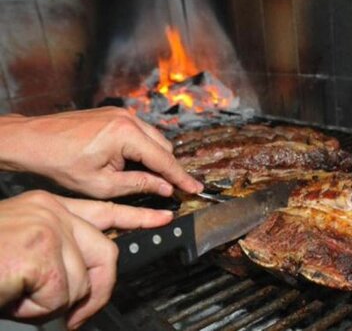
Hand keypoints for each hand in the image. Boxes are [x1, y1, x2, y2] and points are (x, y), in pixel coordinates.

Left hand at [0, 107, 201, 197]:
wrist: (31, 140)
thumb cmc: (60, 163)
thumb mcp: (102, 184)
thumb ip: (139, 184)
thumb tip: (165, 188)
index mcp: (126, 134)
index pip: (164, 160)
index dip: (181, 177)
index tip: (195, 188)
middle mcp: (128, 119)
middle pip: (164, 147)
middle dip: (168, 168)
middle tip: (169, 189)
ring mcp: (121, 113)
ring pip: (154, 139)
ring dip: (154, 158)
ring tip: (145, 178)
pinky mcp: (114, 114)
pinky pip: (140, 132)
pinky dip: (142, 148)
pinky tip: (131, 163)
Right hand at [0, 190, 173, 328]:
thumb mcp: (23, 253)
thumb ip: (59, 254)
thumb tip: (87, 277)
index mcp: (47, 207)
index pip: (104, 210)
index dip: (136, 217)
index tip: (163, 217)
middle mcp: (50, 210)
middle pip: (106, 253)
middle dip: (97, 292)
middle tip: (78, 318)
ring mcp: (47, 226)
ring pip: (81, 282)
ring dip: (51, 306)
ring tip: (18, 298)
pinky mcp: (39, 249)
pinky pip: (61, 295)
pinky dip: (37, 310)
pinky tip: (11, 296)